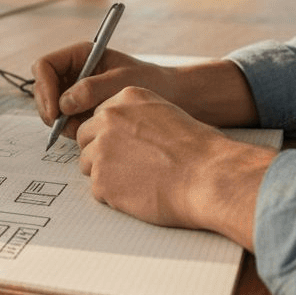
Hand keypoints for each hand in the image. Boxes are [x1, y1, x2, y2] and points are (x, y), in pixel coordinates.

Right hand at [31, 44, 173, 139]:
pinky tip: (94, 129)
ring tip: (90, 126)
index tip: (56, 112)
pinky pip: (64, 121)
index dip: (45, 88)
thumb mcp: (122, 82)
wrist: (170, 96)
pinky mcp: (80, 109)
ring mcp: (75, 91)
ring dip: (63, 122)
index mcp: (80, 55)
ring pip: (51, 108)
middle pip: (42, 89)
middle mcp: (73, 71)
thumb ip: (93, 89)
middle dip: (50, 109)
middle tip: (67, 128)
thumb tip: (65, 103)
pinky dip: (73, 129)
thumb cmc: (150, 81)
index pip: (45, 66)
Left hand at [75, 87, 274, 247]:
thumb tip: (126, 134)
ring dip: (107, 175)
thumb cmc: (200, 150)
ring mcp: (102, 149)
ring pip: (88, 164)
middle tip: (128, 167)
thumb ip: (140, 119)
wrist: (209, 178)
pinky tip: (140, 194)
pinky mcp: (101, 180)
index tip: (127, 147)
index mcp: (127, 98)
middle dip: (101, 153)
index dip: (112, 135)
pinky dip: (115, 197)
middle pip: (86, 137)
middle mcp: (109, 119)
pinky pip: (97, 190)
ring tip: (138, 181)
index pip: (100, 116)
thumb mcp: (169, 115)